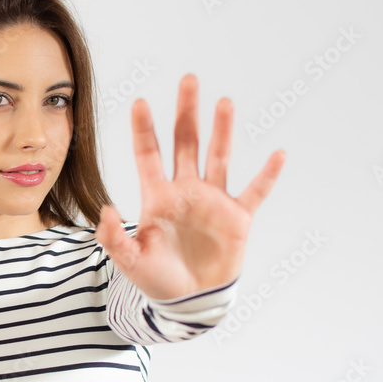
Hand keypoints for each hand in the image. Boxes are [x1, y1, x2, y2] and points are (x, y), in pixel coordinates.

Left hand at [95, 74, 284, 300]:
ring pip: (219, 157)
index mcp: (158, 197)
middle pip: (186, 143)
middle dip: (186, 112)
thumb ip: (113, 238)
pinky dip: (267, 175)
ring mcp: (213, 201)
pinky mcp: (237, 218)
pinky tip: (278, 154)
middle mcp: (186, 191)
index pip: (149, 155)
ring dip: (222, 130)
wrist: (189, 302)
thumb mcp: (129, 261)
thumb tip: (104, 211)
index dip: (144, 129)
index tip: (140, 102)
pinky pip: (255, 191)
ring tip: (224, 102)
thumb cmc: (157, 280)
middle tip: (188, 79)